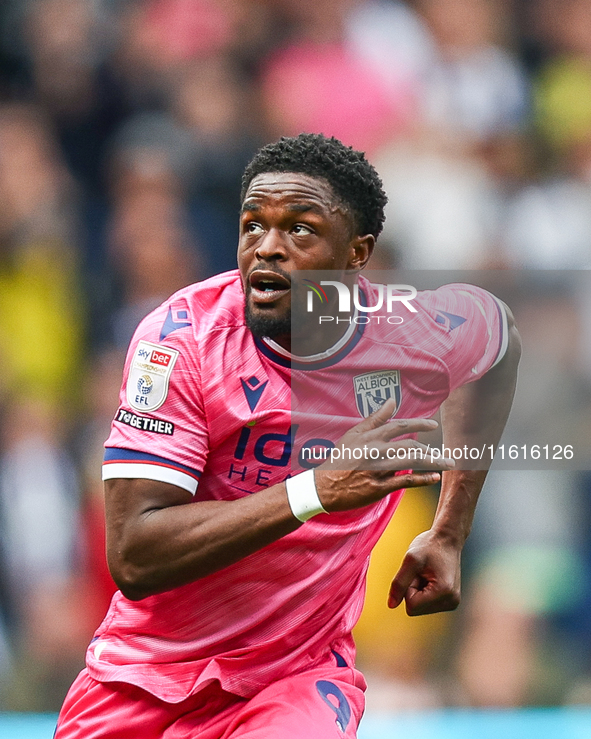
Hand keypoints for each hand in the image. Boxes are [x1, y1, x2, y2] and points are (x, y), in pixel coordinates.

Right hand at [314, 398, 454, 511]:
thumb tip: (391, 401)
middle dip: (430, 450)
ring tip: (447, 463)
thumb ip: (374, 418)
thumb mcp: (353, 434)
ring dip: (432, 462)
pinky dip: (422, 479)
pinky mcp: (378, 487)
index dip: (418, 425)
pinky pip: (404, 482)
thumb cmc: (339, 459)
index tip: (432, 425)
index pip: (399, 426)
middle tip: (447, 454)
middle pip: (409, 446)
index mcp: (370, 436)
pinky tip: (434, 477)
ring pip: (410, 462)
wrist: (322, 486)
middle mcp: (375, 450)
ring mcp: (377, 469)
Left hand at [388, 529, 461, 614]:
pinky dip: (424, 591)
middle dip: (413, 590)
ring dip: (418, 590)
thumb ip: (399, 583)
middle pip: (416, 609)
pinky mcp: (450, 602)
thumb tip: (391, 605)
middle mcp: (451, 602)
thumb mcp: (410, 560)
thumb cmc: (429, 546)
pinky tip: (431, 577)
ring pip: (420, 608)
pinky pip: (426, 605)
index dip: (408, 588)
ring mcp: (452, 603)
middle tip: (422, 572)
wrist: (446, 539)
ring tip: (427, 573)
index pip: (411, 606)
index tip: (417, 572)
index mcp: (444, 593)